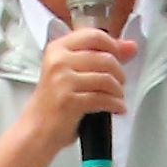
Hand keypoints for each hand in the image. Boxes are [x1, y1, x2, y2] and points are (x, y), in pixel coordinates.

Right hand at [30, 20, 138, 136]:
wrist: (36, 130)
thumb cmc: (54, 102)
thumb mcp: (71, 72)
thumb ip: (99, 56)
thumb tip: (131, 47)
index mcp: (58, 49)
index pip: (94, 36)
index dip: (114, 46)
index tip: (121, 56)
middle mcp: (59, 61)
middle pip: (105, 58)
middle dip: (119, 73)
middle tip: (119, 83)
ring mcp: (63, 81)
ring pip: (106, 79)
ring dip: (118, 91)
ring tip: (117, 97)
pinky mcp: (70, 101)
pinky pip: (103, 99)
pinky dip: (116, 105)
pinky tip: (117, 108)